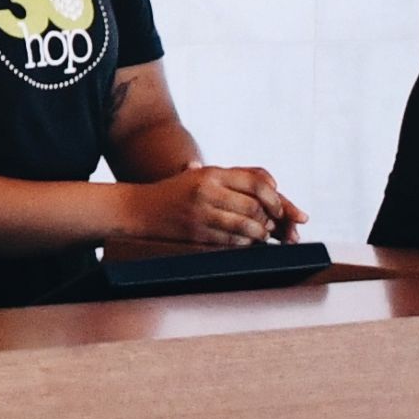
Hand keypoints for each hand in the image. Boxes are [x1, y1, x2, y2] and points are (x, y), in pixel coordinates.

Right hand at [119, 164, 304, 252]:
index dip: (274, 198)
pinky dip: (243, 244)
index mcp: (212, 173)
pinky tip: (243, 243)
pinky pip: (230, 242)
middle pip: (254, 207)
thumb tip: (272, 184)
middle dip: (268, 219)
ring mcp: (201, 214)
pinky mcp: (196, 234)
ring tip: (260, 235)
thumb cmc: (175, 192)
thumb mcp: (201, 175)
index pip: (256, 183)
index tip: (279, 208)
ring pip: (245, 227)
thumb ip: (234, 178)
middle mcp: (208, 191)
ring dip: (258, 234)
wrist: (139, 209)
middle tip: (272, 225)